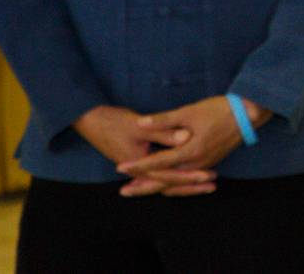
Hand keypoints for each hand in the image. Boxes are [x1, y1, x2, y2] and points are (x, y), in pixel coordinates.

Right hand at [73, 104, 214, 196]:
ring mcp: (137, 167)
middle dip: (190, 184)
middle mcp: (139, 170)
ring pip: (164, 179)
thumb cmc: (114, 121)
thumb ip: (164, 131)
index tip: (208, 174)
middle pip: (168, 182)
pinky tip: (187, 171)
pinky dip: (173, 173)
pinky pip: (159, 172)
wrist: (90, 120)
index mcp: (140, 163)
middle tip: (213, 182)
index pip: (169, 175)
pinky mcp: (137, 160)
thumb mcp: (140, 126)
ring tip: (206, 179)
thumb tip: (187, 137)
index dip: (190, 175)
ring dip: (183, 180)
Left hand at [114, 96, 268, 196]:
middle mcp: (197, 164)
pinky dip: (173, 184)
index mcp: (191, 152)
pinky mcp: (209, 164)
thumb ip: (164, 120)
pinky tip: (165, 183)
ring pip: (176, 184)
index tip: (120, 167)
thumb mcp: (189, 112)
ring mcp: (205, 166)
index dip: (138, 165)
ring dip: (157, 187)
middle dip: (143, 186)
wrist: (248, 114)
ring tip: (139, 190)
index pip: (158, 163)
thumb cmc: (219, 110)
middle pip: (166, 181)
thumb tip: (140, 123)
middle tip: (124, 191)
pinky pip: (186, 181)